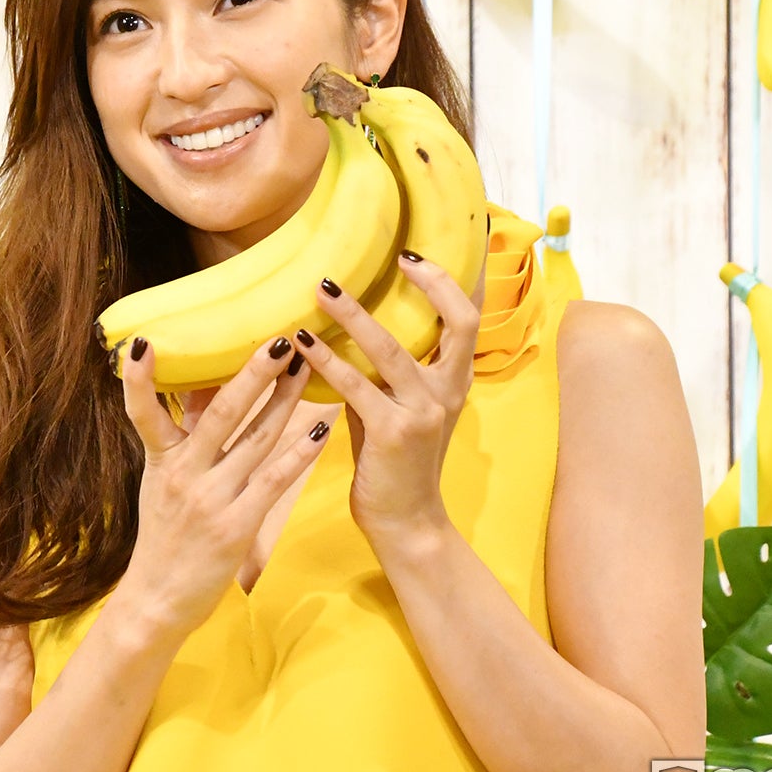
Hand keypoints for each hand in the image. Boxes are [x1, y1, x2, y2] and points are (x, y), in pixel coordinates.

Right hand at [117, 335, 332, 641]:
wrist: (159, 599)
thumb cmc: (165, 533)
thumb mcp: (162, 479)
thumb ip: (182, 432)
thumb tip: (197, 381)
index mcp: (161, 459)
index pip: (142, 413)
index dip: (139, 381)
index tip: (144, 343)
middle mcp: (184, 475)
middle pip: (220, 414)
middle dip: (251, 375)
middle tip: (279, 338)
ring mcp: (212, 500)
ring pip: (256, 440)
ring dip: (285, 401)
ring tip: (307, 366)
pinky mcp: (238, 525)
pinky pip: (275, 480)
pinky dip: (300, 451)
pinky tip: (323, 426)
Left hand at [290, 249, 486, 547]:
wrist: (407, 522)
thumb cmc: (397, 461)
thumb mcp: (404, 406)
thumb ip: (390, 369)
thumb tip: (354, 322)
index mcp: (455, 379)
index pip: (469, 318)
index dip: (454, 280)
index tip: (423, 250)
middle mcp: (448, 390)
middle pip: (459, 321)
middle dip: (431, 282)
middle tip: (398, 255)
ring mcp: (425, 411)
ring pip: (392, 349)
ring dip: (354, 315)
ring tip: (323, 288)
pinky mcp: (395, 433)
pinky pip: (356, 386)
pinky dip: (327, 361)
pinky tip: (302, 343)